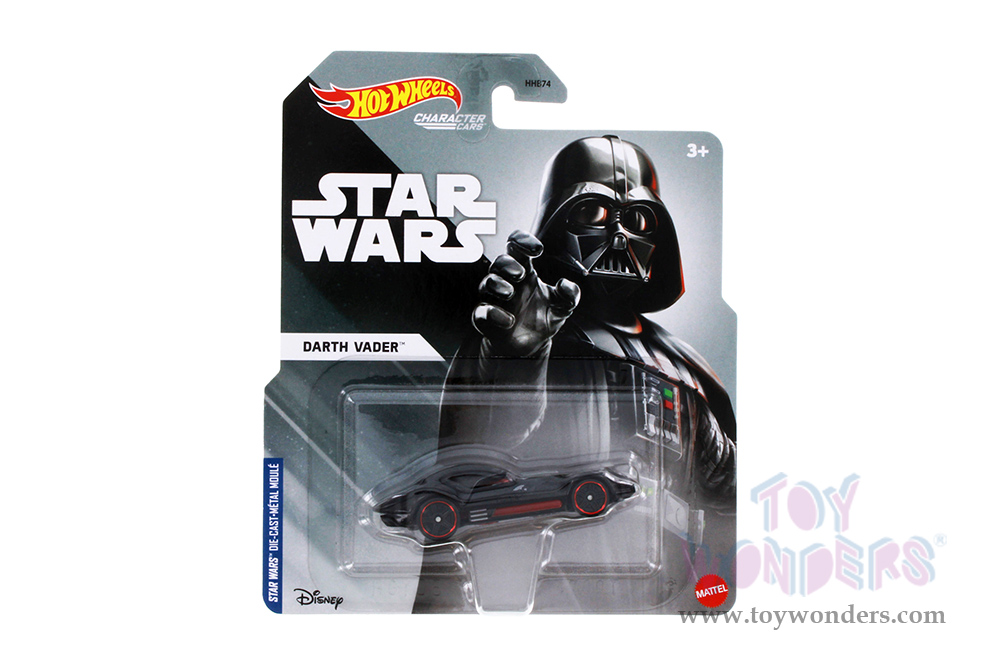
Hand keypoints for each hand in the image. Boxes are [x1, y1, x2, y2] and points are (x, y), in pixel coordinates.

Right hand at [473, 230, 580, 357]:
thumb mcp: (563, 305)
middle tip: (520, 273)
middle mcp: (507, 282)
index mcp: (524, 271)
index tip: (537, 249)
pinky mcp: (487, 319)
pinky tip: (508, 320)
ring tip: (510, 293)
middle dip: (507, 264)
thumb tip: (566, 285)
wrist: (532, 345)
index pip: (516, 246)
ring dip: (497, 284)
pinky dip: (492, 314)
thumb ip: (570, 294)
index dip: (523, 241)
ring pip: (487, 283)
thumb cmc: (542, 317)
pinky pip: (481, 312)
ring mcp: (495, 300)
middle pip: (499, 261)